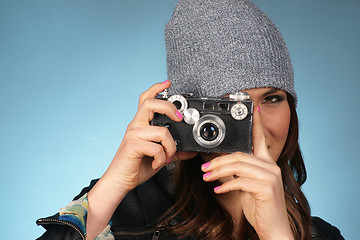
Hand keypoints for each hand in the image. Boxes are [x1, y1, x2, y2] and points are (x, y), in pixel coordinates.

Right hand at [86, 81, 195, 239]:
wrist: (121, 180)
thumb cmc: (138, 166)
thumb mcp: (160, 156)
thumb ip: (174, 150)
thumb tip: (191, 150)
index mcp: (141, 124)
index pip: (145, 99)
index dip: (156, 89)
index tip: (168, 83)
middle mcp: (135, 125)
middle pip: (150, 103)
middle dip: (168, 107)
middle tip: (179, 118)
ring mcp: (133, 134)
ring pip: (161, 131)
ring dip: (170, 147)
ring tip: (166, 157)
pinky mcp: (132, 145)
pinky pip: (156, 148)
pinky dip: (162, 158)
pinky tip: (157, 164)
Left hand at [201, 107, 293, 239]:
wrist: (273, 229)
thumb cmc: (260, 207)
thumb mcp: (246, 186)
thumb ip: (237, 173)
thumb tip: (218, 164)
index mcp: (267, 164)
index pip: (261, 139)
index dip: (257, 123)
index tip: (252, 109)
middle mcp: (271, 167)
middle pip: (240, 155)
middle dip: (218, 161)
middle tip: (204, 168)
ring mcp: (271, 177)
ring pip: (238, 166)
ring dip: (218, 171)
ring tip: (207, 177)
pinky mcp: (267, 189)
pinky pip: (240, 181)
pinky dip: (226, 185)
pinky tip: (217, 189)